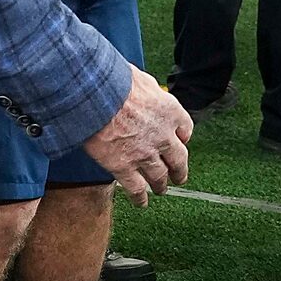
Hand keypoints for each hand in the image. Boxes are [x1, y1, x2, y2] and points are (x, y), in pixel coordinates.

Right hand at [81, 67, 193, 204]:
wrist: (94, 96)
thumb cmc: (113, 81)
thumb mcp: (140, 78)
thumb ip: (147, 89)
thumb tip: (143, 88)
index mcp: (170, 111)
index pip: (185, 129)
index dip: (182, 137)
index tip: (180, 141)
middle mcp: (163, 136)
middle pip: (179, 159)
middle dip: (179, 170)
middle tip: (179, 176)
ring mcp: (144, 155)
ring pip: (160, 177)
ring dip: (161, 185)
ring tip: (160, 190)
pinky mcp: (124, 167)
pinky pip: (136, 189)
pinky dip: (140, 198)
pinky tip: (141, 203)